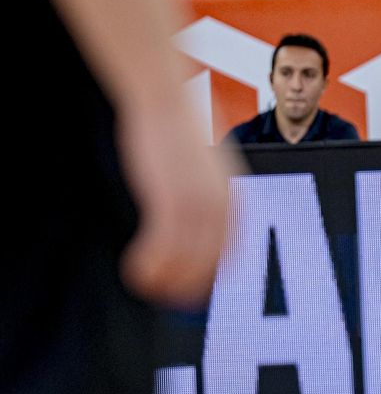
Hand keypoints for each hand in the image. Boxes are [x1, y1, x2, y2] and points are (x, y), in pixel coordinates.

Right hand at [117, 110, 238, 307]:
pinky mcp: (169, 200)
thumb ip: (209, 189)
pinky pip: (162, 248)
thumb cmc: (181, 127)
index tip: (199, 290)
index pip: (234, 249)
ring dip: (165, 280)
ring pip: (186, 261)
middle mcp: (222, 204)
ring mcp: (197, 204)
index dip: (215, 274)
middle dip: (190, 285)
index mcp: (233, 196)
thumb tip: (204, 208)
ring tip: (145, 285)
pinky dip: (148, 265)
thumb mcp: (206, 163)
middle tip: (168, 297)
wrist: (165, 97)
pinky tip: (133, 270)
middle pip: (213, 262)